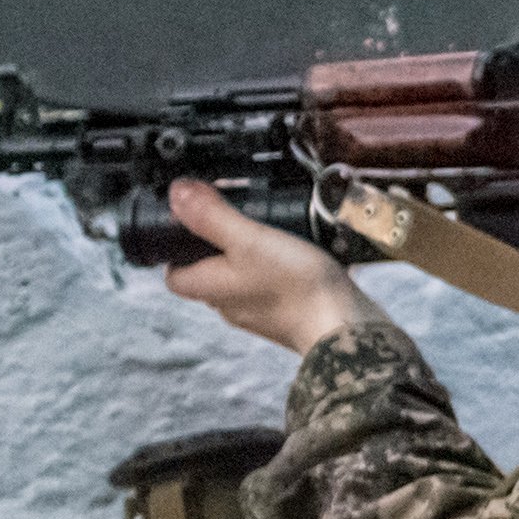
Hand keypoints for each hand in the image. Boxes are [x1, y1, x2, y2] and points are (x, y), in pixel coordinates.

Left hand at [163, 180, 376, 355]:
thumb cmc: (295, 288)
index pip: (174, 274)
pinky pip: (272, 285)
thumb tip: (176, 192)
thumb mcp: (248, 239)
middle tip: (233, 217)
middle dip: (216, 246)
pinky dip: (278, 268)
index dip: (175, 250)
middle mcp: (230, 304)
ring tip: (269, 229)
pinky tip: (298, 252)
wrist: (344, 327)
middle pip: (208, 273)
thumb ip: (211, 216)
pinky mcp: (288, 313)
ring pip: (242, 278)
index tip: (188, 225)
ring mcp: (260, 311)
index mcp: (210, 288)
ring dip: (250, 255)